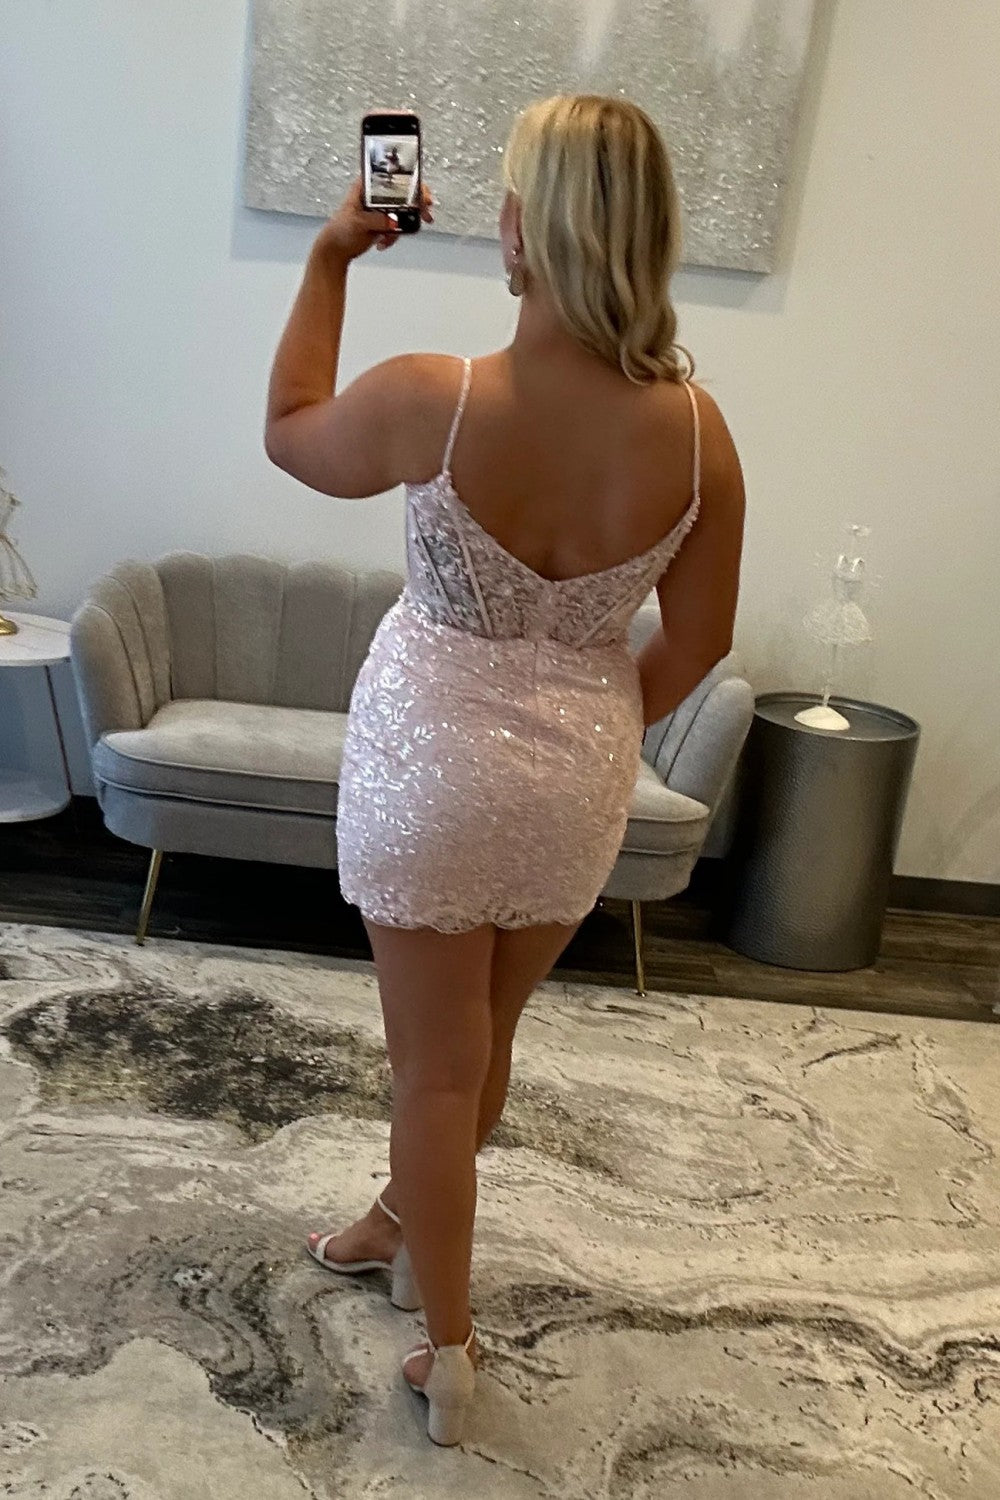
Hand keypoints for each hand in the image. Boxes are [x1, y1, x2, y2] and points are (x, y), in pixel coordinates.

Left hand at [313, 178, 434, 261]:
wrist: (336, 250)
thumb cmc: (338, 230)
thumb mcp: (357, 222)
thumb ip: (377, 220)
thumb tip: (394, 221)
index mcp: (367, 187)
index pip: (392, 177)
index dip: (409, 181)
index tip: (420, 191)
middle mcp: (376, 196)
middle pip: (403, 193)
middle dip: (415, 203)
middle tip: (425, 212)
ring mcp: (380, 210)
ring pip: (403, 211)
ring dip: (404, 224)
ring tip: (395, 235)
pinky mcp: (383, 224)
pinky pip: (398, 227)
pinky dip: (395, 236)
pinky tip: (383, 242)